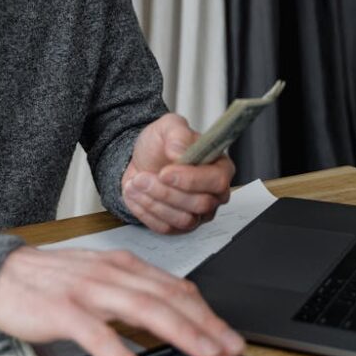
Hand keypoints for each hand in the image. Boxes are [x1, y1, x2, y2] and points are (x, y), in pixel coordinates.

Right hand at [0, 245, 244, 355]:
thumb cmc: (50, 279)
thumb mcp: (98, 275)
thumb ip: (132, 289)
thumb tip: (171, 309)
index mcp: (121, 265)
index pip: (174, 287)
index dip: (205, 311)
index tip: (228, 333)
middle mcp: (111, 273)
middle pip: (167, 297)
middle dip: (204, 323)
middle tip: (230, 347)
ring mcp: (88, 290)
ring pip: (144, 309)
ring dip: (180, 332)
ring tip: (205, 354)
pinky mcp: (64, 311)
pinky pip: (100, 337)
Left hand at [122, 113, 234, 233]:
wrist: (142, 161)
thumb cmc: (160, 145)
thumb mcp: (168, 127)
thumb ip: (177, 133)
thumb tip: (180, 152)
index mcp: (219, 167)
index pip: (217, 181)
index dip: (190, 179)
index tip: (165, 172)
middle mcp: (214, 194)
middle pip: (200, 204)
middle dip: (167, 192)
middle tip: (143, 177)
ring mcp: (198, 213)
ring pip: (183, 220)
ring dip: (154, 202)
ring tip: (137, 183)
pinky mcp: (179, 226)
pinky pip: (166, 228)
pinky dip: (146, 212)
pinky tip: (136, 195)